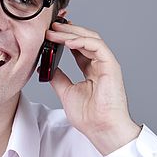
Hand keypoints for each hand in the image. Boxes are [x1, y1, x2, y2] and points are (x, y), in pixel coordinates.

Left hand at [46, 19, 141, 154]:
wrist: (101, 129)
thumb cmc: (89, 117)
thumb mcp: (66, 92)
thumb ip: (58, 77)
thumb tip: (45, 67)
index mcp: (91, 69)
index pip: (77, 47)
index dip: (64, 37)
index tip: (48, 34)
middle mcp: (99, 64)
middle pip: (84, 39)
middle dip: (66, 30)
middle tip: (49, 27)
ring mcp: (106, 64)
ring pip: (90, 38)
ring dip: (71, 33)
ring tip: (54, 32)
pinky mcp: (111, 65)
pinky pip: (97, 46)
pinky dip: (82, 41)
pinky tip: (68, 41)